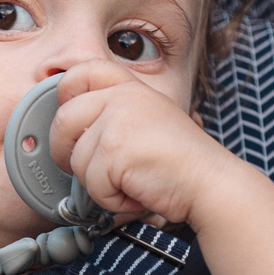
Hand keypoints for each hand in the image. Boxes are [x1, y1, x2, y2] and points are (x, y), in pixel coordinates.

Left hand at [48, 60, 239, 227]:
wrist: (210, 182)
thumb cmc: (182, 161)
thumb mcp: (147, 119)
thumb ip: (112, 114)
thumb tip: (68, 131)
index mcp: (129, 86)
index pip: (77, 74)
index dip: (65, 100)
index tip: (75, 128)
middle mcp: (121, 97)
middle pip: (63, 121)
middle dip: (68, 153)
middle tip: (95, 169)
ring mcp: (117, 120)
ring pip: (76, 160)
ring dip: (98, 183)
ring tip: (131, 181)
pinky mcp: (114, 149)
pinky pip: (91, 184)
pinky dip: (110, 200)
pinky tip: (136, 192)